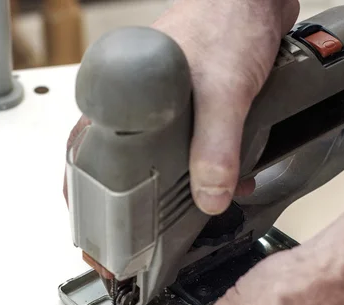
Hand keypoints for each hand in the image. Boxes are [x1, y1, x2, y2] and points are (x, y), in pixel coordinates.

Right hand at [64, 0, 298, 213]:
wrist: (256, 1)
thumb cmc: (226, 21)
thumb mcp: (223, 92)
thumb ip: (217, 147)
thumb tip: (211, 196)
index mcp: (122, 96)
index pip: (87, 157)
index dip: (89, 200)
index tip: (95, 235)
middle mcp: (138, 107)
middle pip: (125, 171)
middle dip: (138, 209)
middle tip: (141, 242)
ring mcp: (164, 113)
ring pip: (162, 166)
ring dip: (183, 194)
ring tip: (187, 220)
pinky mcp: (190, 115)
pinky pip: (191, 154)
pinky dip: (209, 174)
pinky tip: (228, 185)